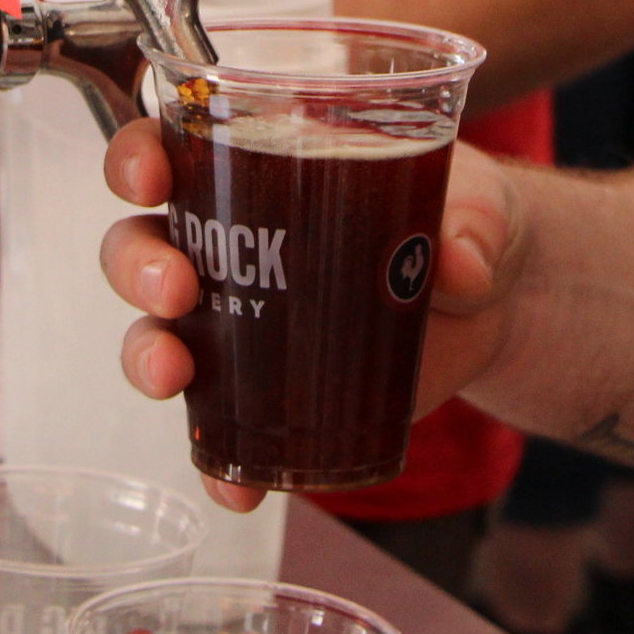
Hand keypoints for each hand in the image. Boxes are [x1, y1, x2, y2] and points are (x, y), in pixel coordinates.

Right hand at [98, 118, 527, 511]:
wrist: (497, 303)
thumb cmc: (464, 218)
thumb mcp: (477, 203)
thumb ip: (471, 226)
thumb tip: (458, 264)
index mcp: (259, 166)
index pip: (168, 148)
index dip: (136, 158)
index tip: (148, 176)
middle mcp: (230, 240)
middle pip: (139, 244)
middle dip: (138, 265)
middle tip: (176, 286)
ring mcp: (241, 320)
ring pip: (156, 332)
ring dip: (147, 354)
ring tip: (175, 373)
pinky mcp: (269, 392)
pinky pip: (220, 430)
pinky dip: (216, 461)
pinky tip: (236, 484)